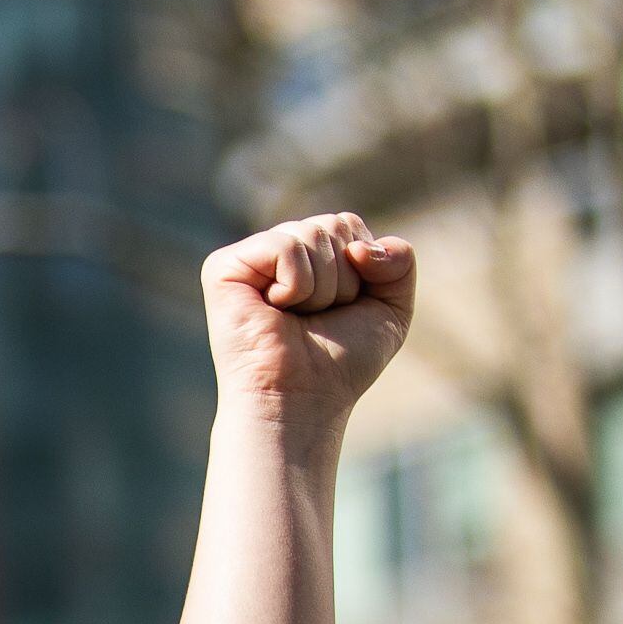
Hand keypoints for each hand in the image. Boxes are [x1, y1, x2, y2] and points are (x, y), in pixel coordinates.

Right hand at [201, 213, 411, 444]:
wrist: (303, 399)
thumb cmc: (340, 362)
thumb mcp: (392, 307)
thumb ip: (400, 260)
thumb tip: (358, 247)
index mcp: (308, 254)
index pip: (348, 224)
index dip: (362, 268)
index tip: (342, 308)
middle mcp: (276, 250)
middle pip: (333, 225)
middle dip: (343, 278)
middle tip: (317, 317)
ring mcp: (248, 258)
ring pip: (311, 235)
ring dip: (320, 288)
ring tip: (295, 318)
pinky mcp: (223, 268)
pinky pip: (284, 247)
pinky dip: (295, 285)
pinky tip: (275, 310)